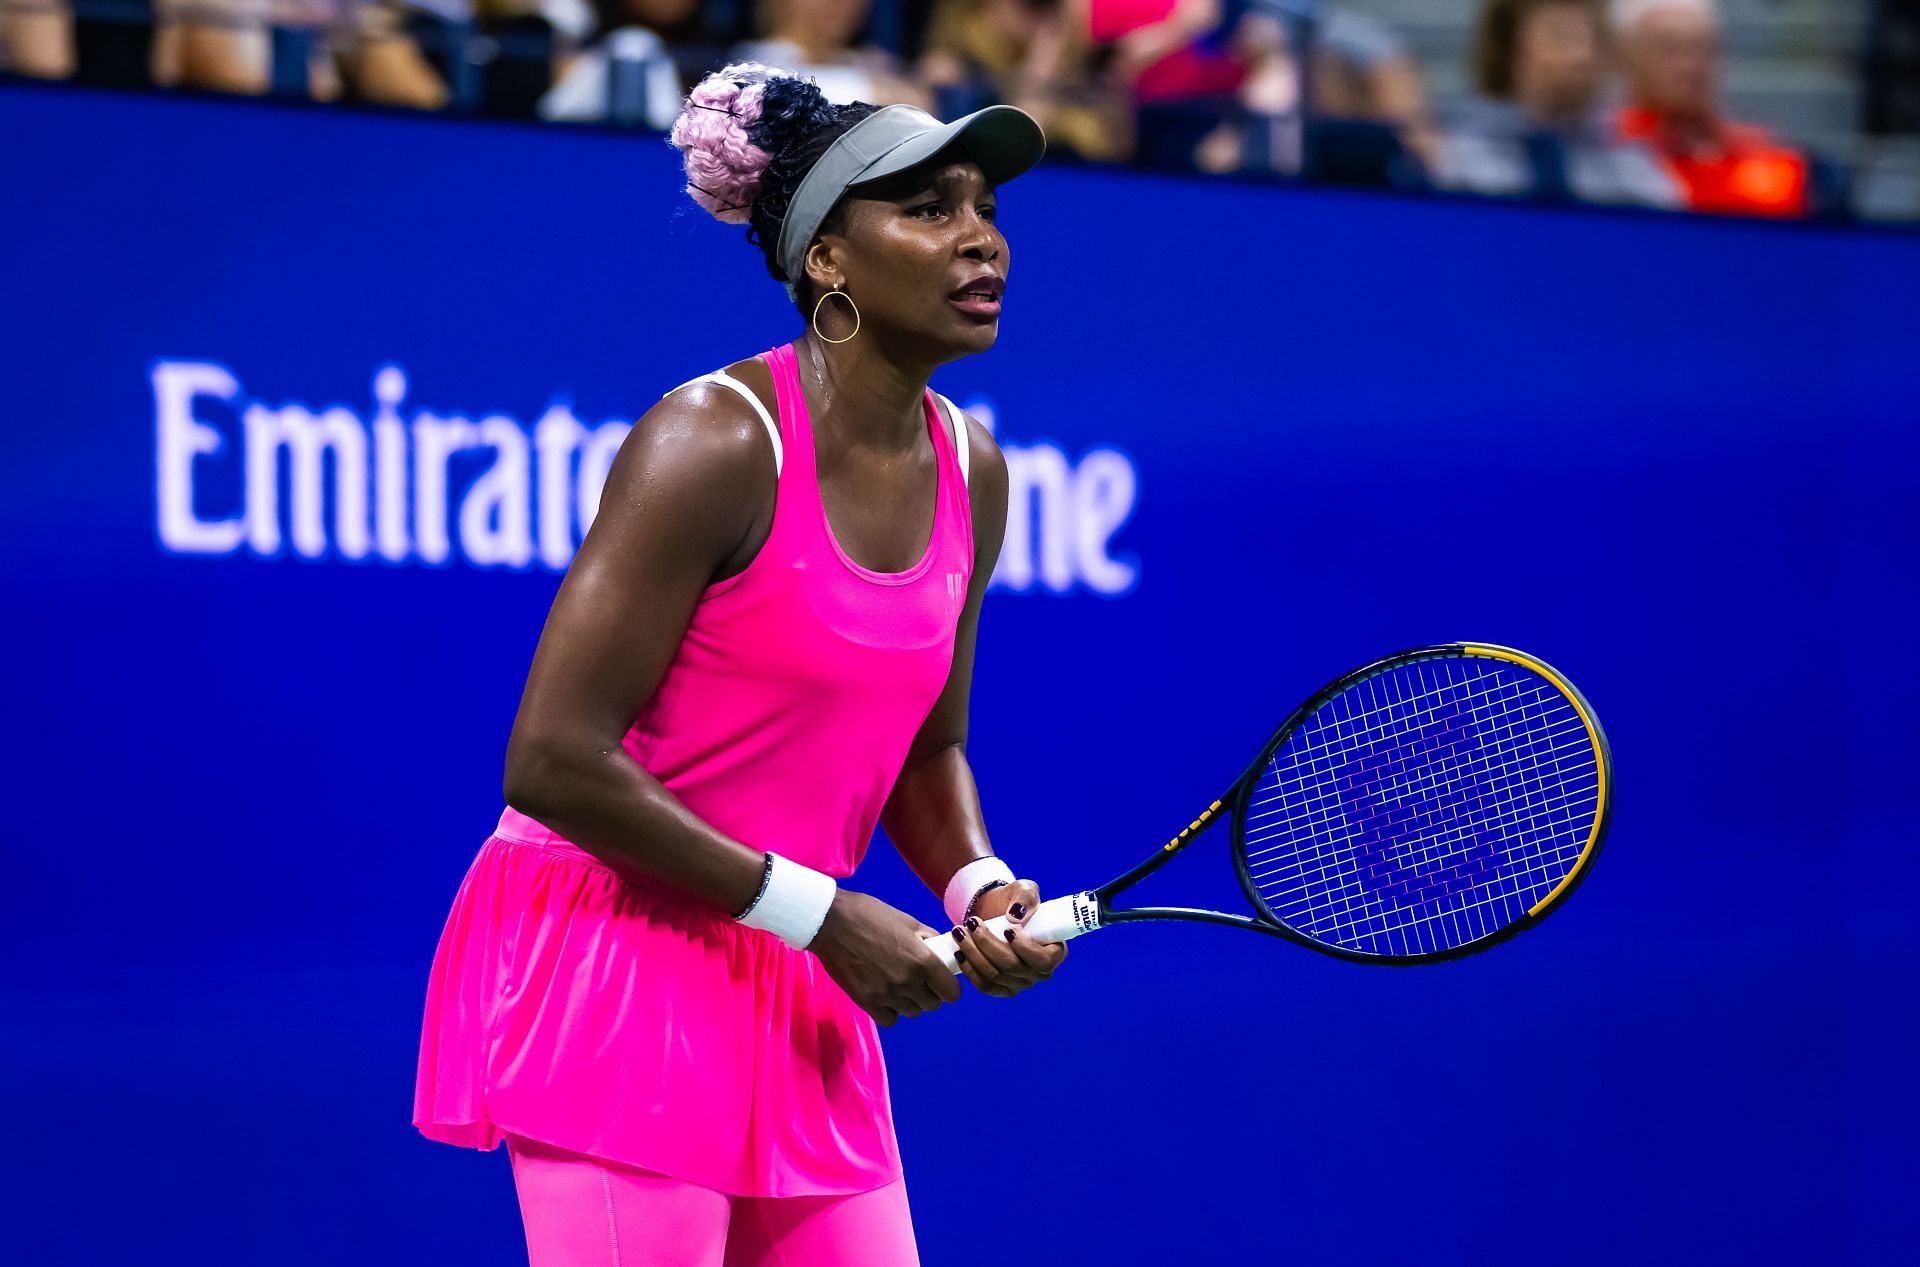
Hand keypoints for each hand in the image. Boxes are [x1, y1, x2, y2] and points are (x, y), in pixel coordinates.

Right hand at [810, 889, 962, 1027]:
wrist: (830, 921)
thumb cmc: (870, 915)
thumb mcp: (907, 921)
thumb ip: (928, 939)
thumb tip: (942, 950)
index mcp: (922, 960)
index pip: (951, 992)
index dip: (948, 986)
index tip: (941, 980)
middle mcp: (908, 981)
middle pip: (932, 1004)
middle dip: (929, 992)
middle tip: (918, 978)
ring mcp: (887, 995)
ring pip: (912, 1012)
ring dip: (909, 1001)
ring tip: (897, 983)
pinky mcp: (866, 1002)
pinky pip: (890, 1019)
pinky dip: (890, 1010)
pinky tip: (883, 994)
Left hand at [947, 879, 1067, 997]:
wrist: (996, 912)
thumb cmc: (1016, 902)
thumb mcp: (1024, 890)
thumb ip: (1026, 899)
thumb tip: (1015, 917)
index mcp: (1055, 952)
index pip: (1044, 961)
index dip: (1025, 949)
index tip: (1008, 929)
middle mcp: (1039, 973)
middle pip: (1012, 967)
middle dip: (988, 944)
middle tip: (972, 923)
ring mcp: (1020, 983)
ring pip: (995, 976)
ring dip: (973, 953)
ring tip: (960, 932)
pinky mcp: (1001, 988)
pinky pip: (985, 986)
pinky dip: (970, 970)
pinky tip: (959, 952)